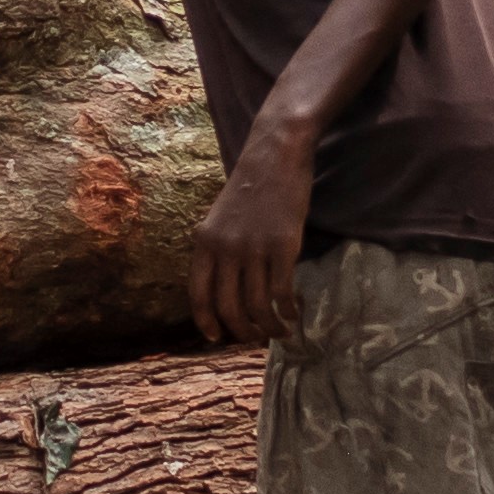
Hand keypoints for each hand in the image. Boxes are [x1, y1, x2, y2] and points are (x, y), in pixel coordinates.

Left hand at [187, 132, 316, 346]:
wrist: (275, 155)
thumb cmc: (250, 187)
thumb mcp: (220, 218)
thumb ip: (217, 250)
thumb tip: (223, 289)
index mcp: (204, 242)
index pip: (199, 295)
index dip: (207, 322)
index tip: (217, 338)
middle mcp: (225, 248)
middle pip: (229, 307)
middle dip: (243, 331)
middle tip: (256, 338)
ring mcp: (254, 247)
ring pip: (258, 306)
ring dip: (270, 327)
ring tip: (281, 332)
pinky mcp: (283, 245)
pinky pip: (282, 292)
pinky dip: (289, 310)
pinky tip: (295, 313)